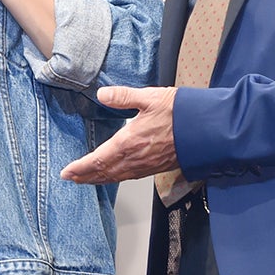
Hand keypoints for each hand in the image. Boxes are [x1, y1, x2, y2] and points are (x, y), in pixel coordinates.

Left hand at [62, 85, 178, 183]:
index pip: (97, 159)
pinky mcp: (157, 167)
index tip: (66, 172)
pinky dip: (115, 178)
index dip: (80, 168)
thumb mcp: (150, 98)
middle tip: (70, 179)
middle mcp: (135, 159)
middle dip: (85, 177)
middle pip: (104, 172)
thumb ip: (123, 97)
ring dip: (99, 179)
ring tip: (86, 179)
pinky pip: (130, 176)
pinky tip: (114, 175)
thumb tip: (102, 95)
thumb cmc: (181, 113)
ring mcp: (146, 165)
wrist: (208, 130)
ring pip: (116, 177)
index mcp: (129, 142)